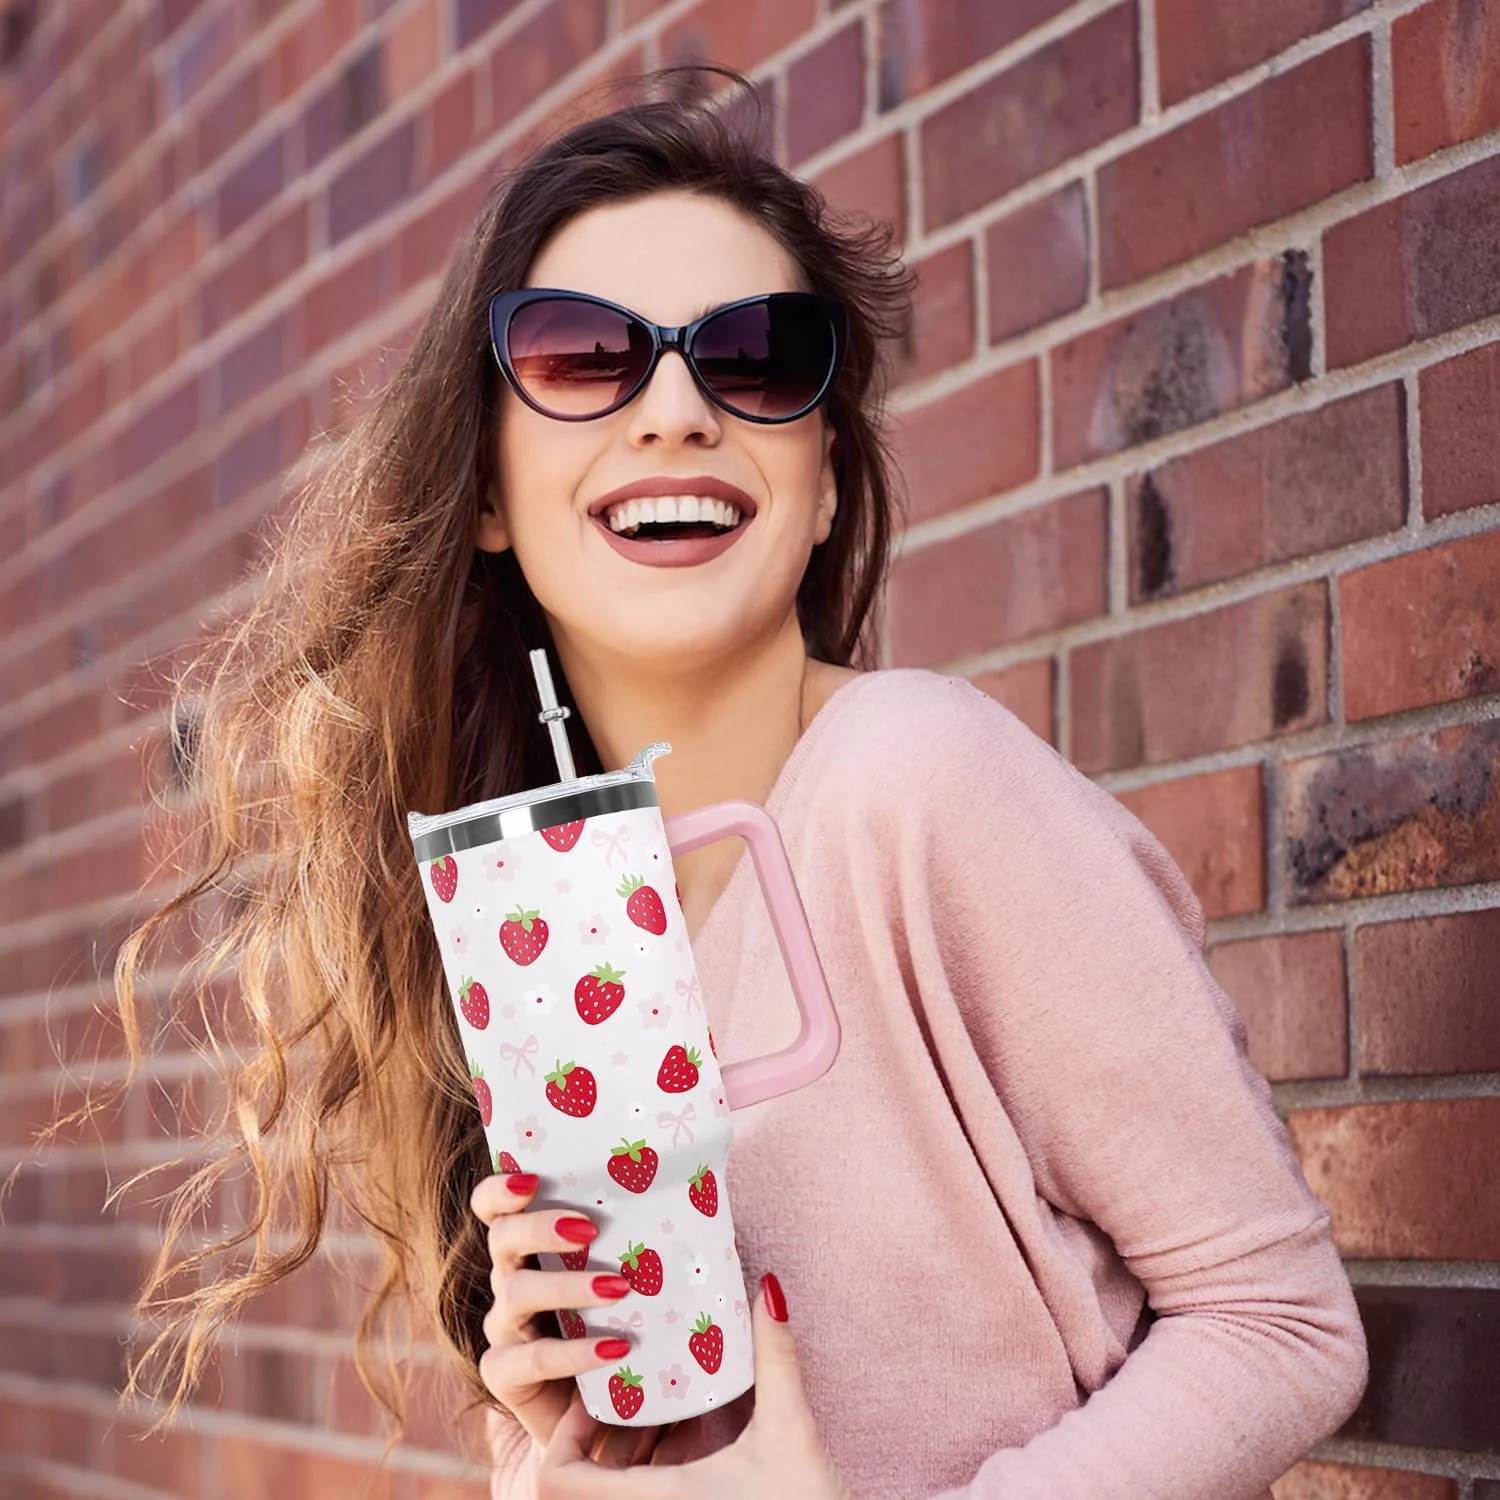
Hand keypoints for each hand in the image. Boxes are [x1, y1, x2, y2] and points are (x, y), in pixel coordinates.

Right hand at [471, 1169, 661, 1465]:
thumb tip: (702, 1184)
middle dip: (539, 1228)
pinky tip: (614, 1350)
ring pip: (512, 1294)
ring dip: (567, 1286)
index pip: (495, 1207)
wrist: (617, 1407)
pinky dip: (572, 1354)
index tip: (534, 1179)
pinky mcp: (506, 1377)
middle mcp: (510, 1279)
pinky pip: (528, 1361)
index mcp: (532, 1246)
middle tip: (589, 1229)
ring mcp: (506, 1329)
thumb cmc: (631, 1320)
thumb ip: (647, 1233)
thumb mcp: (636, 1272)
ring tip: (618, 1288)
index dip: (501, 1190)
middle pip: (501, 1239)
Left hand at [535, 1272, 852, 1499]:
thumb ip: (775, 1357)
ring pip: (604, 1499)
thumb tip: (767, 1289)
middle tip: (624, 1391)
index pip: (557, 1482)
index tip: (596, 1398)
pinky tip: (678, 1441)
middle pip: (571, 1490)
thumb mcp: (789, 1428)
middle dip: (590, 1441)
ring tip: (651, 1408)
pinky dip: (639, 1477)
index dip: (561, 1437)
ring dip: (615, 1458)